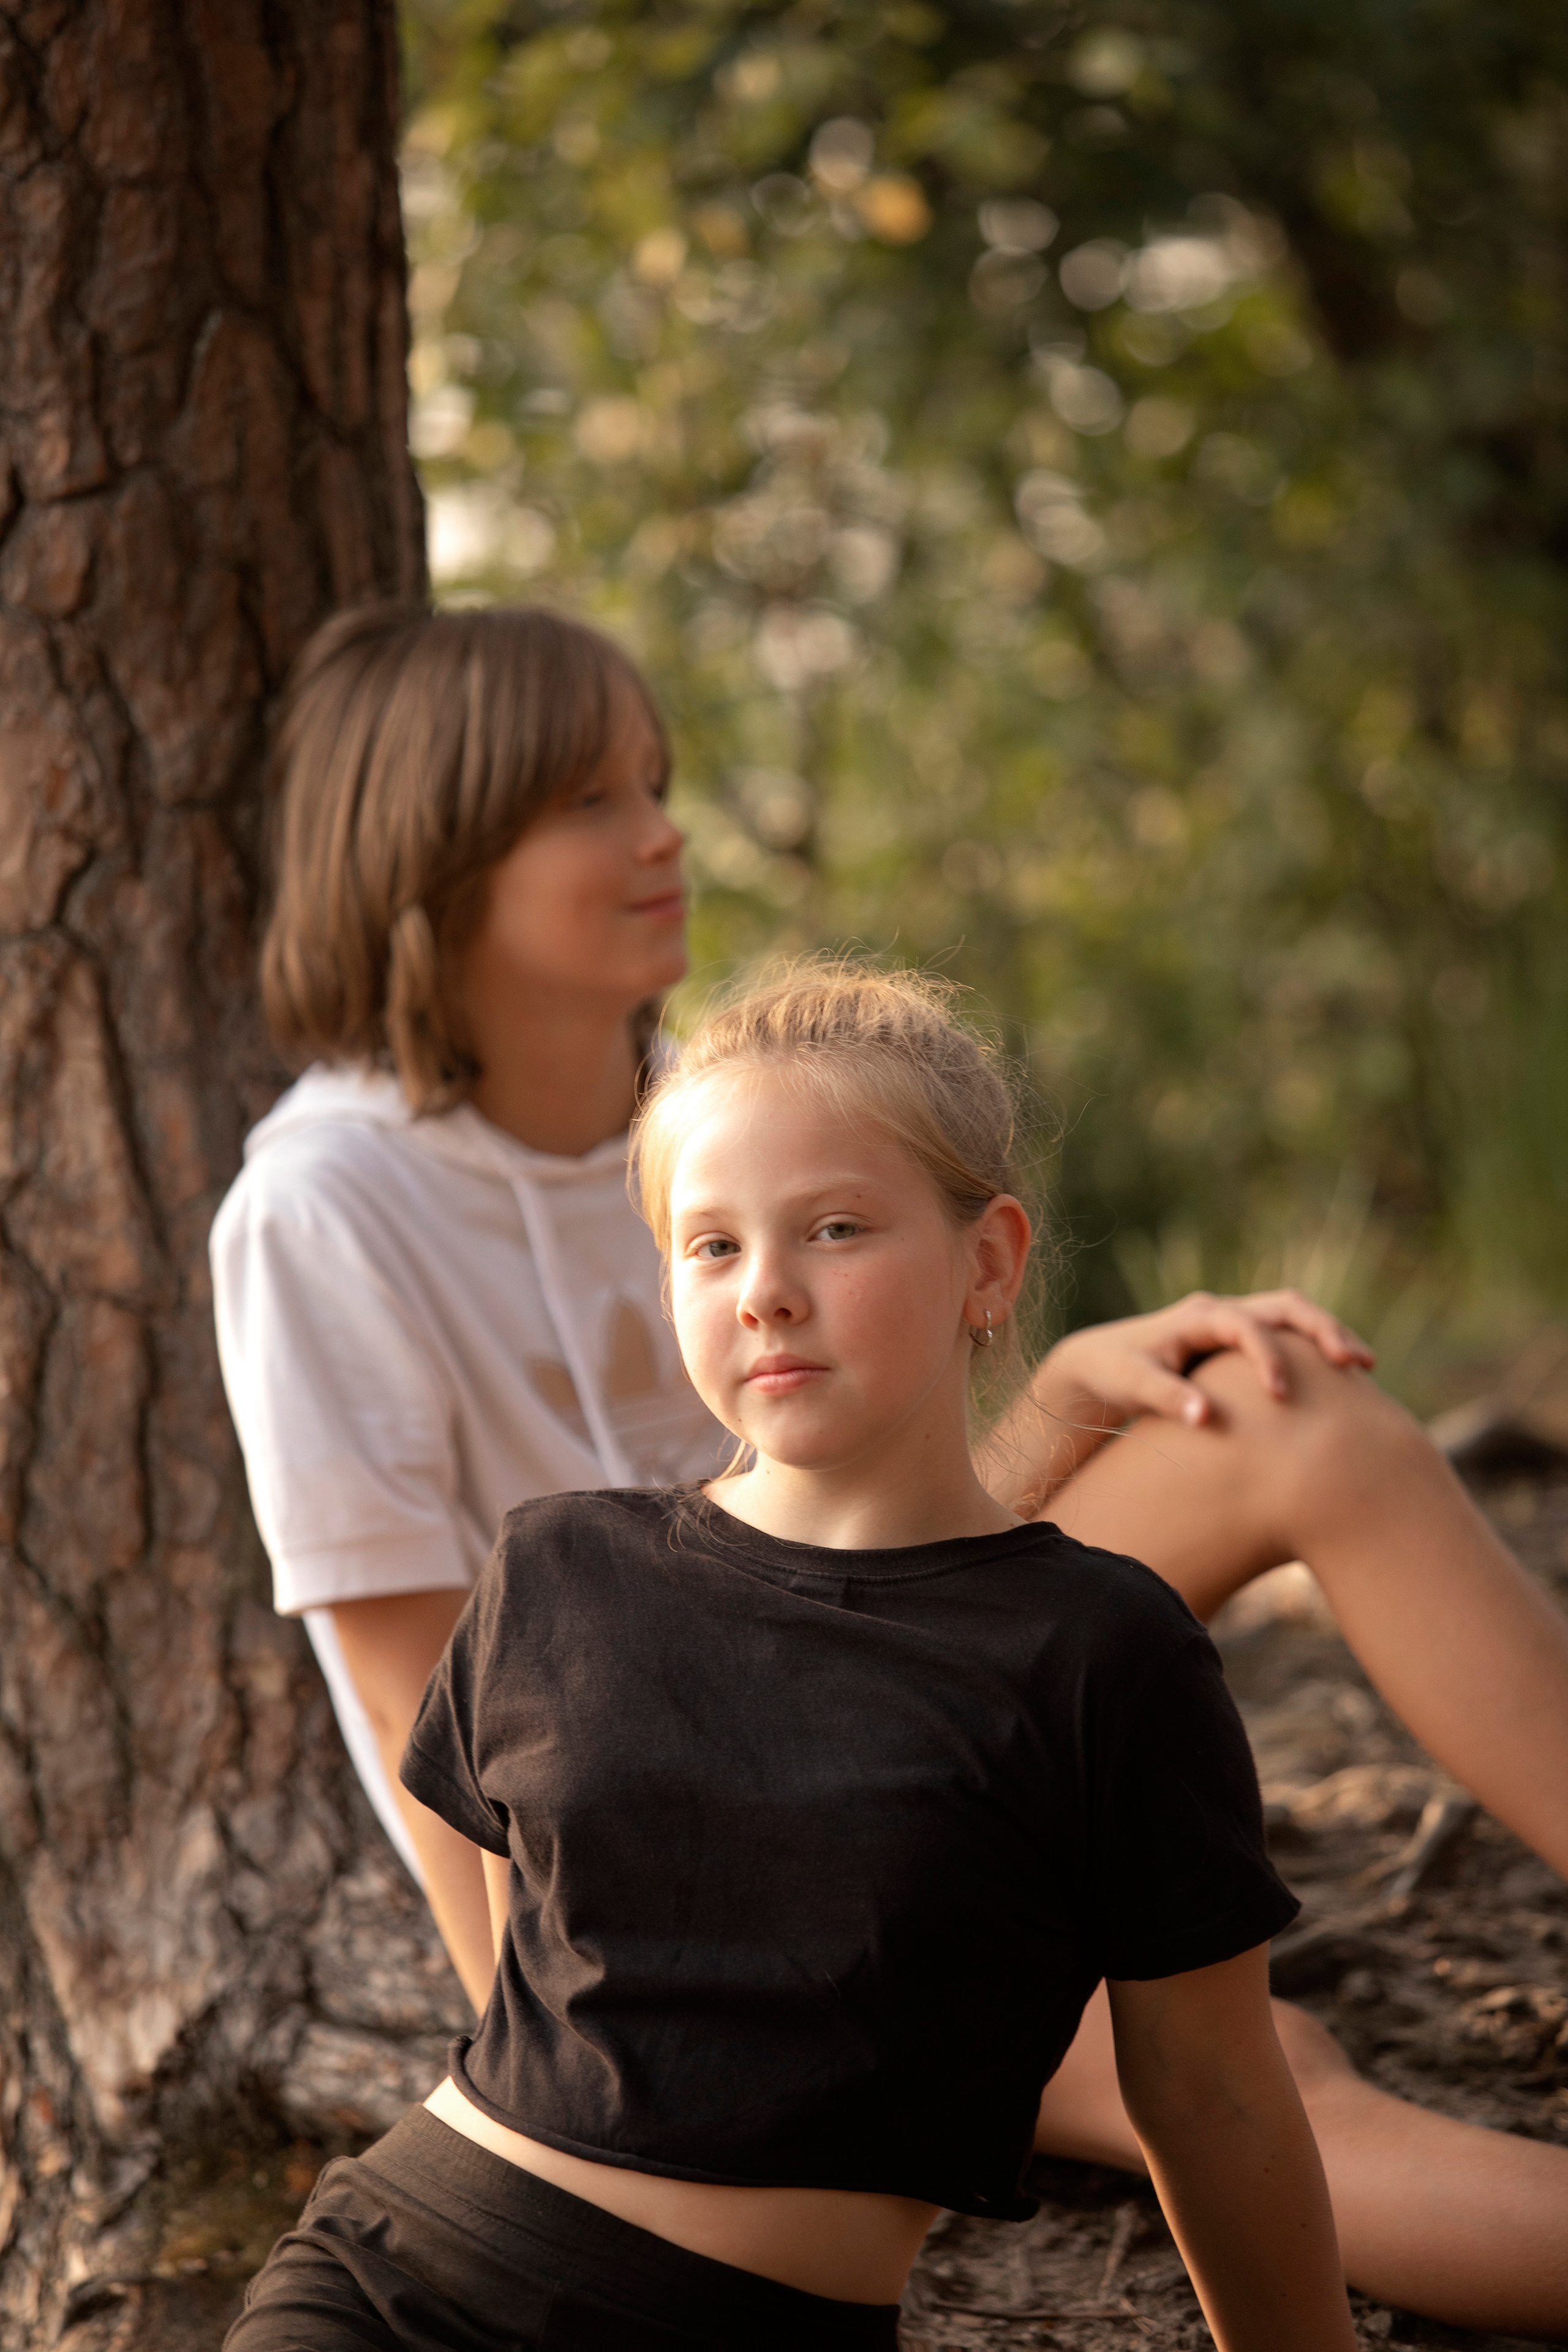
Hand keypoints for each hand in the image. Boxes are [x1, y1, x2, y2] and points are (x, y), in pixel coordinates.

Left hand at [1046, 1290, 1375, 1432]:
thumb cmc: (1115, 1373)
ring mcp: (1234, 1322)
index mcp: (1198, 1316)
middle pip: (1286, 1306)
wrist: (1100, 1363)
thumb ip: (1166, 1398)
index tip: (1281, 1395)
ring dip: (1329, 1336)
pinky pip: (1288, 1336)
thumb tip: (1206, 1419)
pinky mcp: (1241, 1341)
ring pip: (1293, 1317)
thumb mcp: (1133, 1385)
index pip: (1246, 1326)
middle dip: (1323, 1330)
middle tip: (1357, 1363)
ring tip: (1365, 1367)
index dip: (1267, 1357)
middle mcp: (1222, 1311)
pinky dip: (1315, 1351)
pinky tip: (1342, 1382)